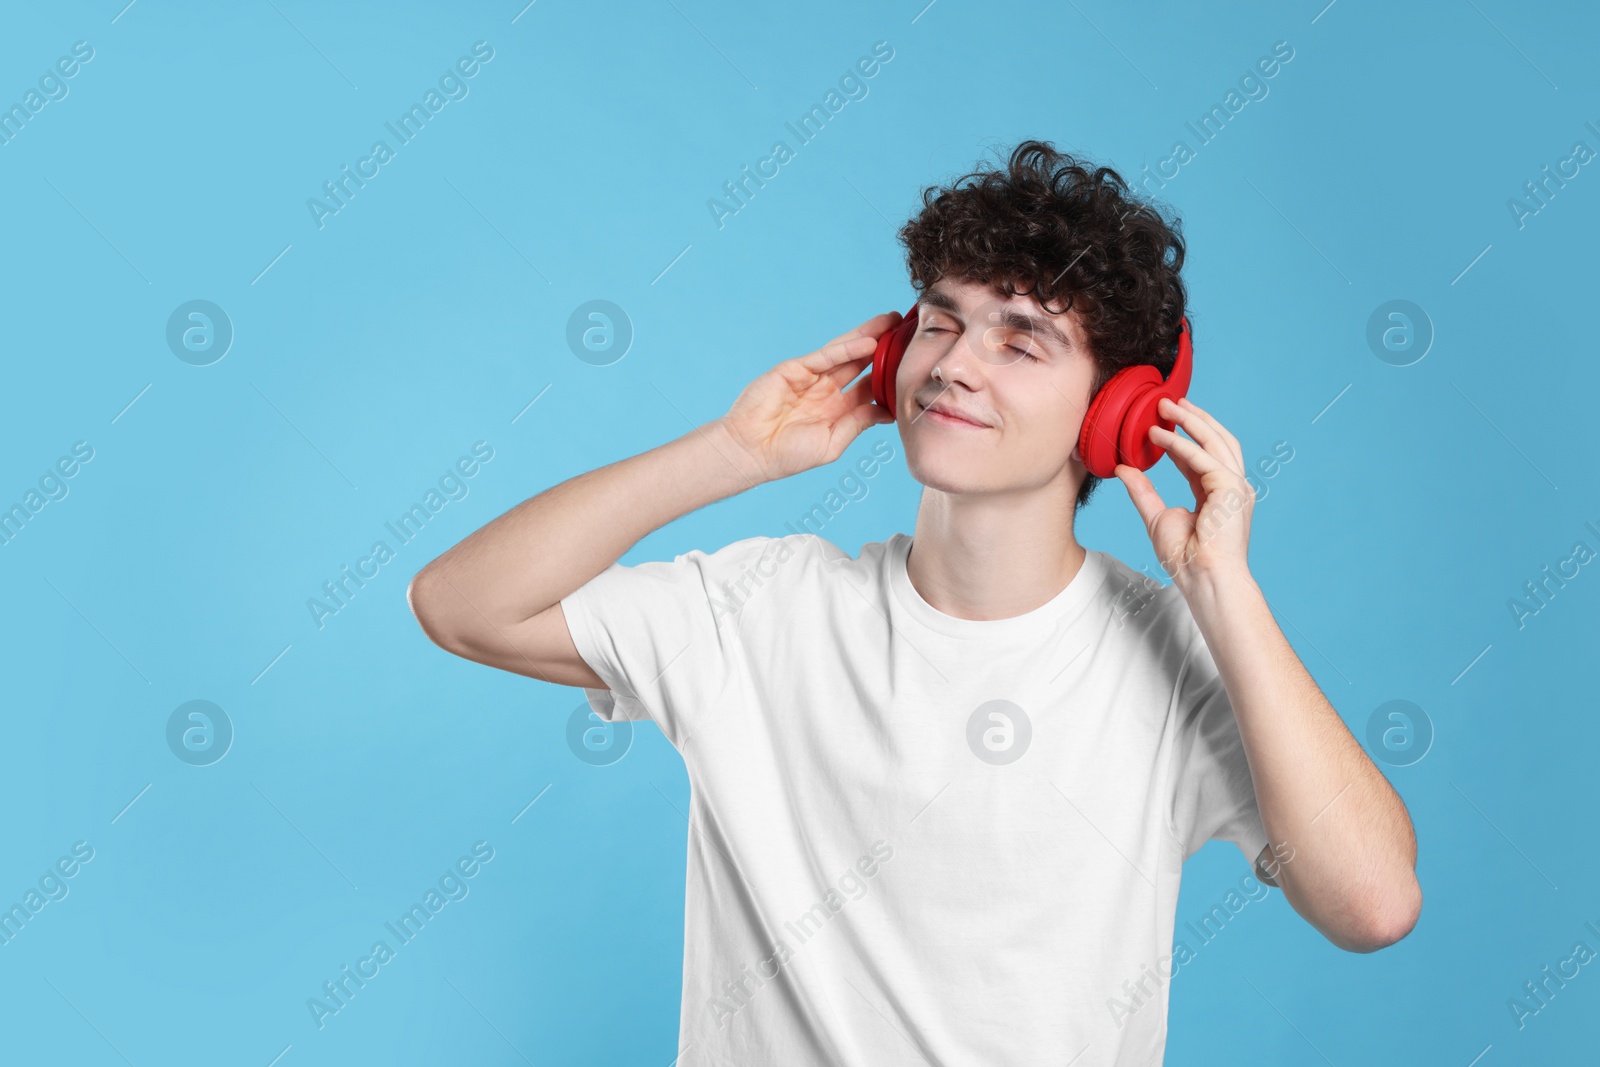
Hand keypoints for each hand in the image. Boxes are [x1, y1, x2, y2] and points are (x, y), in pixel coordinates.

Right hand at [715, 311, 899, 481]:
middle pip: (861, 363)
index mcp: (837, 409)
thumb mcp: (833, 442)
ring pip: (845, 353)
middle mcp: (826, 390)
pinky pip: (825, 357)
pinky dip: (845, 348)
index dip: (890, 373)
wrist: (752, 452)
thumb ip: (859, 422)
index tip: (912, 362)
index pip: (869, 386)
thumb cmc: (788, 455)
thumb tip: (889, 412)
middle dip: (883, 347)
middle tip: (907, 330)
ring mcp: (811, 377)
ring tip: (891, 321)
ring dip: (868, 337)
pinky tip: (867, 341)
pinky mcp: (794, 369)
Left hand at [1114, 396, 1253, 587]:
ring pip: (1216, 441)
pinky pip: (1205, 459)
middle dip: (1193, 419)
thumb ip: (1142, 491)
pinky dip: (1182, 445)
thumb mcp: (1157, 517)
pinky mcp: (1231, 488)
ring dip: (1191, 421)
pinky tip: (1161, 435)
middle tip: (1167, 402)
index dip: (1182, 438)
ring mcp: (1235, 487)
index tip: (1162, 423)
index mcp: (1218, 495)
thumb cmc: (1186, 559)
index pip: (1202, 457)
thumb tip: (1124, 468)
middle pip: (1217, 441)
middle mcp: (1231, 487)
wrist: (1203, 579)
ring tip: (1167, 407)